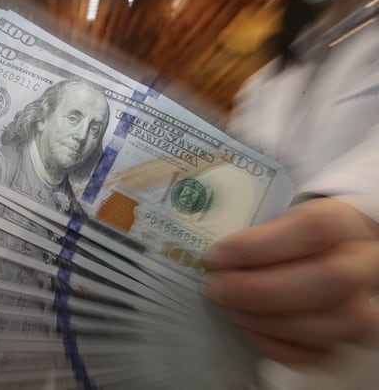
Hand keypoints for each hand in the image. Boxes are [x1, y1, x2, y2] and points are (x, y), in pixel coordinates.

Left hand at [203, 197, 378, 363]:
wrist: (327, 248)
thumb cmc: (289, 229)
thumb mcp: (277, 209)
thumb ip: (248, 219)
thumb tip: (200, 235)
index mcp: (342, 220)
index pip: (312, 229)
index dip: (259, 246)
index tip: (216, 255)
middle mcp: (362, 263)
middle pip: (327, 281)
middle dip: (259, 291)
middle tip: (215, 288)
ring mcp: (361, 304)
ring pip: (330, 324)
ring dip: (265, 320)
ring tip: (227, 308)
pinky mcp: (347, 339)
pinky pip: (317, 353)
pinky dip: (274, 344)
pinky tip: (246, 326)